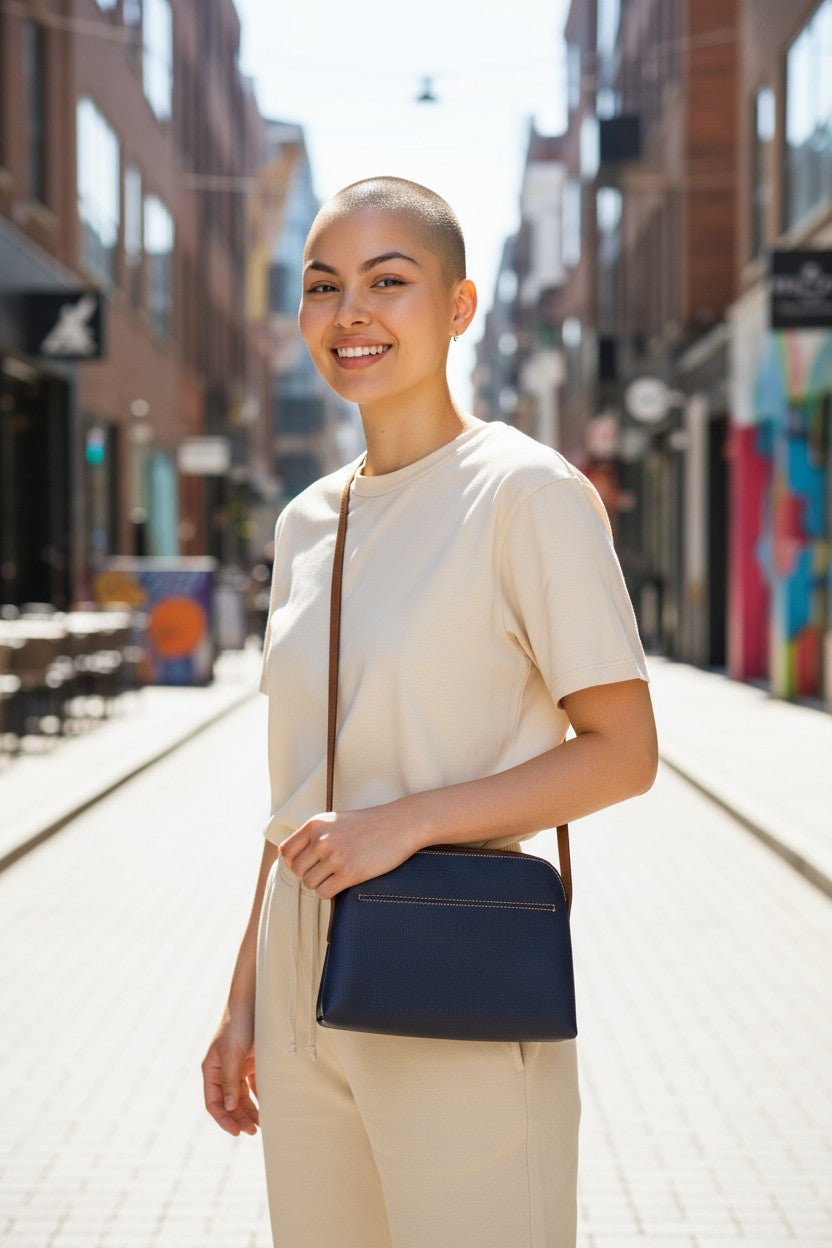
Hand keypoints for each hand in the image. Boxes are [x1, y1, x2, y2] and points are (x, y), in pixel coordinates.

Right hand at [202, 1010, 258, 1136]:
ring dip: (249, 1111)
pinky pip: (254, 1086)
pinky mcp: (252, 1063)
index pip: (214, 1102)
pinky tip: (267, 1107)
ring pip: (242, 1097)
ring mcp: (237, 1067)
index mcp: (211, 1069)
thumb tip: (230, 1108)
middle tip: (253, 1132)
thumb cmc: (238, 1025)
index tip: (236, 1133)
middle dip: (239, 1119)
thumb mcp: (232, 1054)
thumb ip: (231, 1081)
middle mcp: (223, 1071)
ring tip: (260, 1124)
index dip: (224, 1119)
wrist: (254, 1001)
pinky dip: (259, 1097)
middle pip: (229, 1103)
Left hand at [278, 803, 421, 898]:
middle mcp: (321, 839)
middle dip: (309, 874)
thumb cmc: (369, 824)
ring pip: (309, 883)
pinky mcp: (349, 873)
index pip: (286, 851)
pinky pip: (324, 893)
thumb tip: (291, 858)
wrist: (400, 824)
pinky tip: (342, 884)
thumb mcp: (336, 821)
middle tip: (325, 872)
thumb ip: (315, 835)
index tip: (307, 864)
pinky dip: (329, 892)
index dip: (294, 862)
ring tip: (335, 877)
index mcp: (315, 824)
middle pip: (297, 870)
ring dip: (320, 884)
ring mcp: (334, 856)